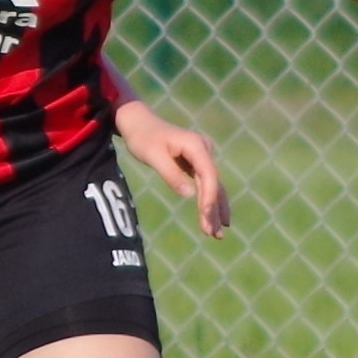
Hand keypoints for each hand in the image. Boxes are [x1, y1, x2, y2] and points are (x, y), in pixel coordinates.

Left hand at [115, 100, 230, 238]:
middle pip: (213, 183)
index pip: (208, 174)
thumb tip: (190, 194)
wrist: (138, 122)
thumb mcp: (153, 156)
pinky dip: (208, 202)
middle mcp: (204, 149)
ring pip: (213, 186)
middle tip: (214, 234)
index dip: (209, 196)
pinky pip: (206, 184)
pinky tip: (213, 218)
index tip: (206, 215)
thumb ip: (171, 174)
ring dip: (215, 209)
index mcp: (196, 145)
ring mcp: (202, 156)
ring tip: (218, 234)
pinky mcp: (196, 163)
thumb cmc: (143, 138)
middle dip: (214, 209)